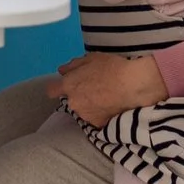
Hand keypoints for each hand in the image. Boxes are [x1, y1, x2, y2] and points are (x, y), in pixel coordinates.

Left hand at [46, 53, 166, 126]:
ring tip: (105, 98)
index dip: (57, 87)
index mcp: (69, 85)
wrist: (133, 85)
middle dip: (78, 95)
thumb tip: (62, 71)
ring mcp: (84, 115)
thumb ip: (73, 65)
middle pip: (70, 100)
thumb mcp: (91, 58)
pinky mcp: (97, 124)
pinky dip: (100, 114)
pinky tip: (111, 106)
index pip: (51, 90)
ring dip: (89, 105)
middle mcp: (73, 102)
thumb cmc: (112, 67)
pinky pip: (95, 118)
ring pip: (83, 110)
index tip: (67, 85)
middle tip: (94, 88)